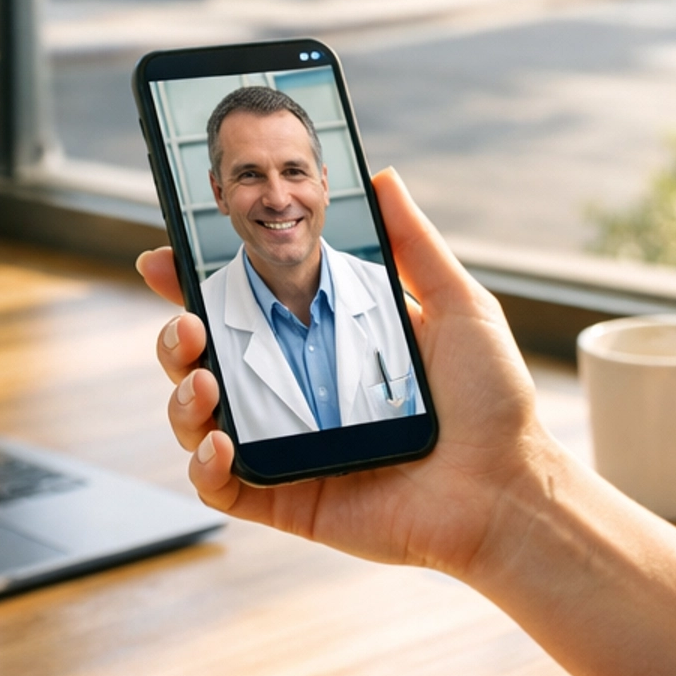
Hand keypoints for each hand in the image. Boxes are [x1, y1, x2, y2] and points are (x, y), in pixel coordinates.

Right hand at [137, 169, 550, 583]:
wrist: (508, 488)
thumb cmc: (492, 403)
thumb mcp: (459, 306)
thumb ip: (415, 244)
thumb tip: (381, 178)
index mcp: (327, 343)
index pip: (246, 307)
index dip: (198, 282)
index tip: (167, 256)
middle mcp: (299, 393)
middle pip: (207, 359)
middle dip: (175, 337)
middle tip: (187, 323)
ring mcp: (288, 447)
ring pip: (199, 420)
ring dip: (182, 395)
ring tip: (205, 380)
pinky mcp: (289, 497)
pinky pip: (223, 487)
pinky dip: (204, 465)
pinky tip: (219, 443)